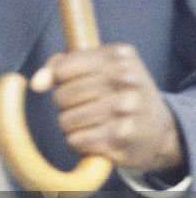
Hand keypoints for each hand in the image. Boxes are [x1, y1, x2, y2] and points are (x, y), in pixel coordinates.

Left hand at [30, 44, 184, 175]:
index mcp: (120, 56)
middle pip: (62, 95)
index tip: (71, 84)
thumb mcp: (102, 67)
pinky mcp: (121, 137)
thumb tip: (36, 83)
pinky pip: (76, 140)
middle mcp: (125, 79)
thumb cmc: (121, 94)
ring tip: (90, 123)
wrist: (161, 131)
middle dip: (65, 105)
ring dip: (71, 126)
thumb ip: (63, 65)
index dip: (59, 80)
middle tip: (84, 107)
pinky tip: (97, 137)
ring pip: (66, 120)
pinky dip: (80, 142)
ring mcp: (125, 108)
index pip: (63, 68)